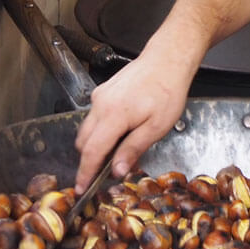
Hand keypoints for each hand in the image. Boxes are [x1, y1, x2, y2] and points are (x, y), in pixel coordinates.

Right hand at [72, 48, 195, 192]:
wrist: (167, 59)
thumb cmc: (167, 91)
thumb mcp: (156, 127)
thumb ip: (133, 148)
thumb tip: (116, 170)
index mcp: (113, 115)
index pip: (91, 151)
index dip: (85, 173)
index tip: (82, 188)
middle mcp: (100, 104)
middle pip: (84, 142)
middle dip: (89, 160)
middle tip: (103, 174)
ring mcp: (99, 96)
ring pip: (87, 129)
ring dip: (95, 144)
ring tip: (116, 152)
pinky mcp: (103, 91)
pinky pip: (94, 116)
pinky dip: (100, 129)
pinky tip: (120, 132)